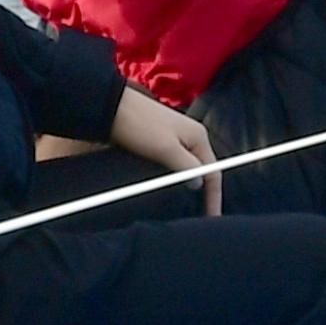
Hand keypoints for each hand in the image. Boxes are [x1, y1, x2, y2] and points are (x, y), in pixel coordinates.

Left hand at [108, 84, 222, 214]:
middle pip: (201, 170)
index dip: (214, 196)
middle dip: (202, 192)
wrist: (111, 107)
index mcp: (198, 136)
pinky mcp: (159, 141)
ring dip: (186, 184)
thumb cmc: (139, 125)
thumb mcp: (166, 149)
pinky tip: (167, 188)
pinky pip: (173, 163)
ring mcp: (174, 137)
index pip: (213, 172)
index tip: (212, 217)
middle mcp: (190, 136)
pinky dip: (172, 177)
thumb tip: (198, 184)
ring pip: (186, 167)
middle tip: (200, 215)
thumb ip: (187, 167)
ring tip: (184, 206)